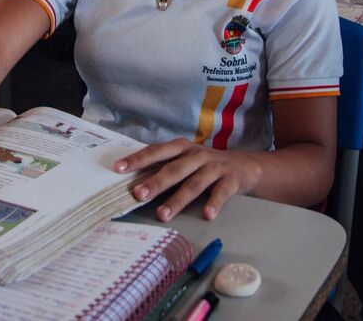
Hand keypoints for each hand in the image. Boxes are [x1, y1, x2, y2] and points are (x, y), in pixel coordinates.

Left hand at [114, 138, 261, 221]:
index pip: (155, 152)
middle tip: (138, 194)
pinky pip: (221, 193)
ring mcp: (214, 167)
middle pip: (173, 169)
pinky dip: (214, 204)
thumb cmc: (205, 165)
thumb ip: (164, 167)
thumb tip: (133, 181)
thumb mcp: (186, 160)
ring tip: (163, 214)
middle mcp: (197, 155)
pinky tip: (207, 215)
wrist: (244, 166)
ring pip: (194, 184)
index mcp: (181, 148)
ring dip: (177, 200)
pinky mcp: (231, 180)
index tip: (118, 169)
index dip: (137, 159)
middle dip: (155, 182)